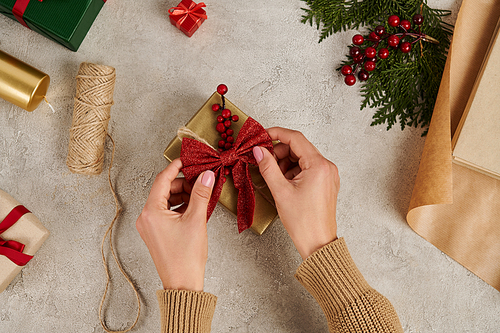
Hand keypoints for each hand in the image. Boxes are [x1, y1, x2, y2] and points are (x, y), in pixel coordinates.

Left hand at [136, 159, 214, 290]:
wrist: (182, 283)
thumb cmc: (186, 257)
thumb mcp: (196, 220)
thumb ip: (201, 193)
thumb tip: (206, 175)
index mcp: (151, 212)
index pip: (162, 180)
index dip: (175, 167)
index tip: (186, 160)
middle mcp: (145, 217)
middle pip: (163, 190)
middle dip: (182, 184)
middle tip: (200, 181)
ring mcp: (149, 226)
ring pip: (165, 201)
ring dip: (182, 195)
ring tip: (199, 196)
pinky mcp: (155, 233)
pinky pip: (165, 212)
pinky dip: (179, 207)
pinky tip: (194, 208)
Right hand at [253, 128, 339, 259]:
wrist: (318, 243)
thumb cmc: (303, 221)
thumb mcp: (280, 191)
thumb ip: (268, 167)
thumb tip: (258, 151)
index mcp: (319, 165)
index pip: (295, 138)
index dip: (276, 134)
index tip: (262, 137)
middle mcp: (327, 167)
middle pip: (299, 147)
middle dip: (279, 152)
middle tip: (264, 162)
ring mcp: (328, 175)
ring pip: (302, 158)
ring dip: (286, 162)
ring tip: (275, 177)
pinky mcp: (325, 183)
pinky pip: (308, 168)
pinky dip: (293, 171)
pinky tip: (284, 183)